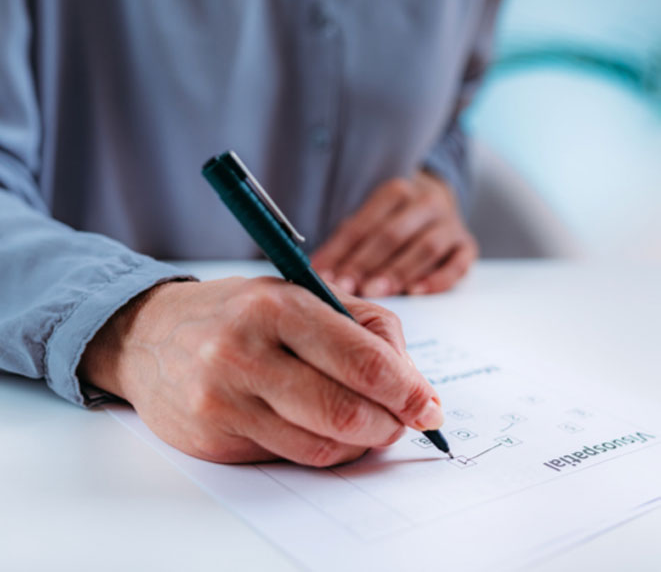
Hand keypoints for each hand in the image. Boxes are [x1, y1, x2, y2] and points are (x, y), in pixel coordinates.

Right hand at [78, 277, 443, 466]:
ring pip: (322, 444)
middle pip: (346, 411)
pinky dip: (324, 449)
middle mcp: (245, 353)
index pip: (362, 359)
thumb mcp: (296, 293)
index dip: (407, 389)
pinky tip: (328, 431)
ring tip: (370, 425)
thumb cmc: (236, 312)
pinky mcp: (213, 438)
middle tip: (405, 421)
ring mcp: (225, 400)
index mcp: (276, 305)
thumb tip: (412, 382)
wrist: (150, 334)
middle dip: (391, 424)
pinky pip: (290, 457)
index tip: (430, 405)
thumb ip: (361, 327)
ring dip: (361, 442)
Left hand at [311, 171, 477, 296]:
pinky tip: (417, 292)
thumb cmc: (393, 220)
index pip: (364, 224)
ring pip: (425, 247)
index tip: (326, 276)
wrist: (438, 204)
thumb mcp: (369, 221)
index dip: (343, 251)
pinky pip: (458, 263)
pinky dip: (438, 279)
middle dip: (368, 263)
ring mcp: (450, 223)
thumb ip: (346, 244)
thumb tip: (317, 272)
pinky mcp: (467, 245)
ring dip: (399, 271)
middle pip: (393, 234)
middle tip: (349, 288)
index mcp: (395, 192)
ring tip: (377, 292)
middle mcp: (426, 202)